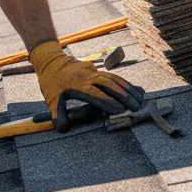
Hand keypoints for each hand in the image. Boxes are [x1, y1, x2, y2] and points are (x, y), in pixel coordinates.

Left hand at [28, 41, 143, 131]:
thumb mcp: (51, 101)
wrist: (50, 62)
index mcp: (76, 86)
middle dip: (124, 96)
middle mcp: (87, 77)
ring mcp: (93, 72)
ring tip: (140, 100)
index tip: (119, 111)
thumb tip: (63, 130)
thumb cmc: (52, 84)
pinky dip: (125, 84)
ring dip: (128, 89)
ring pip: (114, 79)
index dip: (107, 102)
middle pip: (109, 85)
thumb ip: (58, 116)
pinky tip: (135, 90)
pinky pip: (114, 76)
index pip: (95, 94)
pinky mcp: (97, 69)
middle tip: (136, 108)